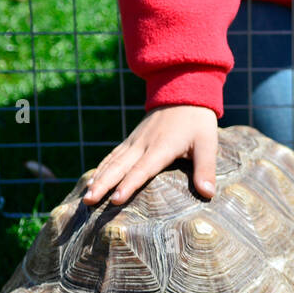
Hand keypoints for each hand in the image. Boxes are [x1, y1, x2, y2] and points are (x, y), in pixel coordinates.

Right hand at [83, 105, 218, 206]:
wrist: (183, 91)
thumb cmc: (197, 120)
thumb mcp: (207, 142)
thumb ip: (206, 168)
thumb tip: (208, 194)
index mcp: (161, 147)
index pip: (142, 169)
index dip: (128, 185)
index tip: (114, 200)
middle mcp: (143, 144)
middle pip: (120, 167)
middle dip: (103, 184)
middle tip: (88, 201)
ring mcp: (135, 141)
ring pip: (113, 161)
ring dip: (98, 178)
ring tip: (86, 196)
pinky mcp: (132, 139)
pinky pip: (114, 155)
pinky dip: (102, 167)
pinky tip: (93, 179)